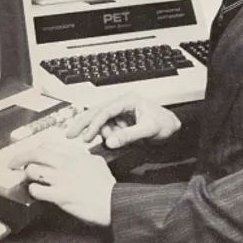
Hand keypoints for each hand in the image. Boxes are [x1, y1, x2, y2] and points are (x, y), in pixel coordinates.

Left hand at [8, 139, 115, 225]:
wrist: (113, 202)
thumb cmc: (107, 186)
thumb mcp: (97, 162)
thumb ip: (85, 156)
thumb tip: (80, 155)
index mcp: (73, 154)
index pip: (46, 145)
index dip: (34, 149)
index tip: (29, 154)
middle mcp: (65, 163)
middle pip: (34, 154)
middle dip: (19, 158)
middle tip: (12, 164)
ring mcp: (61, 179)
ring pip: (32, 170)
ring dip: (27, 176)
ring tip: (28, 180)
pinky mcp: (60, 195)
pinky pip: (37, 190)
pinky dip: (33, 191)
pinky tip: (36, 192)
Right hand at [66, 94, 180, 148]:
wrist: (172, 128)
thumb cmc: (164, 123)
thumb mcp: (149, 129)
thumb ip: (130, 135)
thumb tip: (111, 141)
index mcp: (128, 100)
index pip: (105, 111)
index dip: (94, 124)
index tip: (86, 137)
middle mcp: (121, 104)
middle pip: (96, 111)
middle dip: (82, 123)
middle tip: (69, 134)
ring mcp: (119, 113)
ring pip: (98, 120)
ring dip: (94, 132)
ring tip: (96, 140)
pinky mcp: (119, 121)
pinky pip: (104, 127)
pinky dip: (99, 134)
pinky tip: (96, 139)